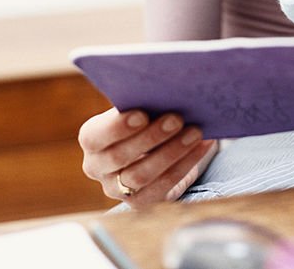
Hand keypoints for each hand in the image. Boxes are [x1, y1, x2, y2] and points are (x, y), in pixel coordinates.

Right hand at [78, 107, 217, 207]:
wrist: (152, 149)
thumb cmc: (143, 119)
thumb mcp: (136, 109)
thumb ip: (141, 102)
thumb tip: (166, 91)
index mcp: (91, 139)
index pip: (95, 137)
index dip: (116, 127)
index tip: (142, 114)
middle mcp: (97, 168)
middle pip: (120, 157)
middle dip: (151, 137)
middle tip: (177, 119)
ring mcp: (117, 189)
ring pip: (142, 175)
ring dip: (172, 152)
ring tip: (195, 132)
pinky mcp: (140, 202)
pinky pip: (163, 186)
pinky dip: (185, 164)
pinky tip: (202, 146)